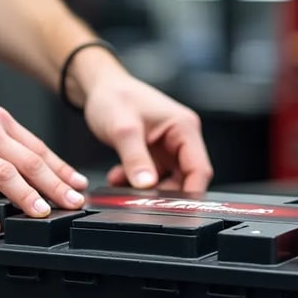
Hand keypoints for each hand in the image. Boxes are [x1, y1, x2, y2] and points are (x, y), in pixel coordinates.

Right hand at [0, 89, 88, 234]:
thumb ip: (0, 143)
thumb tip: (28, 169)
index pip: (38, 149)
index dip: (62, 169)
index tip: (79, 185)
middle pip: (30, 163)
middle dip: (57, 186)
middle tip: (74, 203)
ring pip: (6, 176)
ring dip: (28, 198)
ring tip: (43, 214)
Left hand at [82, 69, 212, 191]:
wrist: (99, 87)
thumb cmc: (114, 96)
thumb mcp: (123, 129)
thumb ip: (135, 159)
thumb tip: (146, 185)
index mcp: (184, 128)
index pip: (199, 169)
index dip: (191, 193)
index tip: (175, 210)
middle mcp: (182, 138)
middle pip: (186, 179)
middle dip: (165, 193)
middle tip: (143, 202)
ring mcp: (169, 147)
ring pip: (168, 181)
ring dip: (148, 189)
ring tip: (125, 187)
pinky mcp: (155, 153)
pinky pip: (153, 177)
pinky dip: (137, 183)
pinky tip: (119, 178)